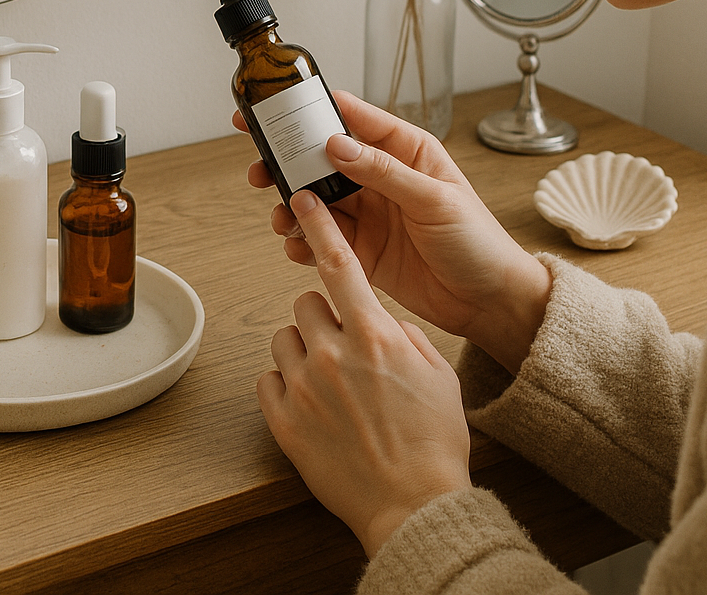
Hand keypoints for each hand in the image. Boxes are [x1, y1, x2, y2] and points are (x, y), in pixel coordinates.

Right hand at [236, 91, 549, 373]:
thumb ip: (384, 172)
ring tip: (284, 219)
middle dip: (286, 163)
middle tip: (259, 170)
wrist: (489, 302)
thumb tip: (336, 145)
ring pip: (314, 201)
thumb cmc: (479, 243)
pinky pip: (321, 239)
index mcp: (405, 151)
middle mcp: (381, 179)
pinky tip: (299, 248)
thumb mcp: (436, 199)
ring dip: (291, 207)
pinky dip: (303, 242)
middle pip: (321, 160)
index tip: (274, 111)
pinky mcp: (360, 250)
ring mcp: (368, 215)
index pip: (352, 119)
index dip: (310, 112)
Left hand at [259, 189, 472, 556]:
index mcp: (374, 334)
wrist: (414, 504)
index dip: (320, 226)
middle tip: (345, 350)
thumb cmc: (433, 442)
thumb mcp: (438, 373)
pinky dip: (287, 387)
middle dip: (323, 319)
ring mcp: (303, 387)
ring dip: (304, 353)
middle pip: (305, 304)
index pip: (339, 263)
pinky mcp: (282, 420)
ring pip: (284, 340)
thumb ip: (403, 335)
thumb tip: (379, 321)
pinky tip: (313, 407)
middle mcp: (332, 353)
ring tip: (331, 385)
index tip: (302, 202)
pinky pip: (269, 380)